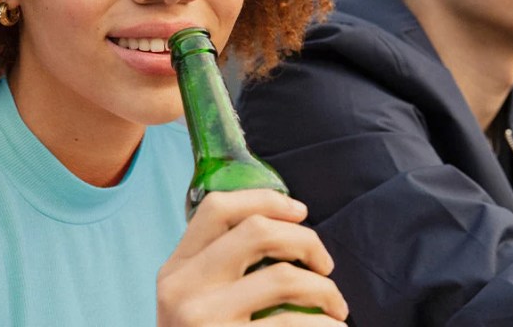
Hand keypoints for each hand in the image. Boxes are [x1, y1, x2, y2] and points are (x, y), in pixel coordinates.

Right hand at [157, 189, 348, 325]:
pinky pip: (294, 325)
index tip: (300, 212)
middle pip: (257, 231)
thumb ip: (218, 268)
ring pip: (284, 277)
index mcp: (176, 270)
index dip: (266, 199)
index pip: (216, 208)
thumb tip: (286, 226)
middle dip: (306, 240)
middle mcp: (183, 289)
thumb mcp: (192, 301)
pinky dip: (326, 326)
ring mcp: (204, 320)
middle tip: (326, 264)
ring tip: (337, 308)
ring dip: (326, 290)